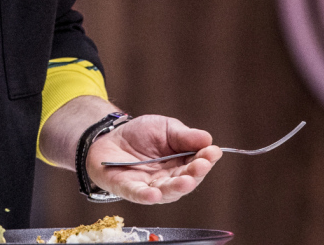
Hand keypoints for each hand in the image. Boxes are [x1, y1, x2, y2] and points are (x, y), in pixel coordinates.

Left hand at [86, 115, 221, 203]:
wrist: (110, 136)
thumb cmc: (141, 134)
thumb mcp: (166, 128)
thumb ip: (184, 136)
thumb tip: (208, 139)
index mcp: (180, 163)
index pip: (197, 164)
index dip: (206, 159)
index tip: (213, 152)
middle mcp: (168, 178)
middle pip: (185, 180)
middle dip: (195, 174)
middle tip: (202, 165)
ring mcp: (149, 186)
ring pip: (166, 191)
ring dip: (176, 187)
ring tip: (186, 181)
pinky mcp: (129, 189)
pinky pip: (138, 195)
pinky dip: (146, 196)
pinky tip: (154, 194)